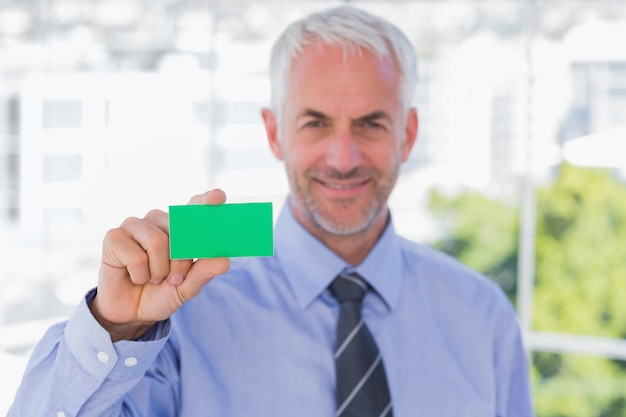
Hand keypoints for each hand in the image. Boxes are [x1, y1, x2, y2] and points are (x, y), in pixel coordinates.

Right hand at [90, 189, 230, 341]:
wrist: (131, 313)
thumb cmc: (161, 293)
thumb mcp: (187, 287)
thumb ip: (204, 273)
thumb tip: (224, 261)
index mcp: (178, 227)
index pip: (194, 206)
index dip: (206, 201)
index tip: (218, 197)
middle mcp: (157, 220)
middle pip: (178, 230)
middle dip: (181, 260)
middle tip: (176, 279)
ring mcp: (134, 225)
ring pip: (158, 242)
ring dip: (159, 270)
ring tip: (153, 278)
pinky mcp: (113, 236)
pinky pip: (136, 256)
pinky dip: (140, 275)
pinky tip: (134, 277)